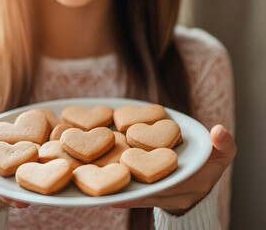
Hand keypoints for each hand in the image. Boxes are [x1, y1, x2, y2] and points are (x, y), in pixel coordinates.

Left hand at [113, 124, 236, 214]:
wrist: (201, 182)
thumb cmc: (210, 163)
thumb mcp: (222, 154)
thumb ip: (224, 144)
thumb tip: (218, 130)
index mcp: (196, 183)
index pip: (177, 185)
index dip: (160, 185)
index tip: (140, 184)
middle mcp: (179, 195)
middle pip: (155, 195)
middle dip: (135, 194)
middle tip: (113, 191)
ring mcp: (166, 199)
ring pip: (145, 199)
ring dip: (127, 197)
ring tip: (105, 196)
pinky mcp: (155, 199)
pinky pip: (141, 199)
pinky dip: (127, 199)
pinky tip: (110, 198)